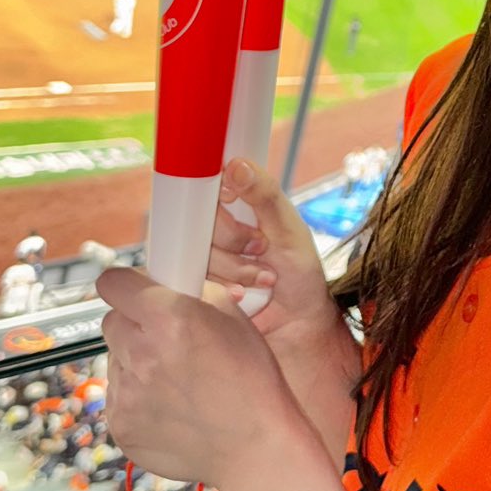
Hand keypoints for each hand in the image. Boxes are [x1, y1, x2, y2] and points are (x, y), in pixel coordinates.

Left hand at [95, 266, 305, 490]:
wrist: (256, 447)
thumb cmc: (253, 382)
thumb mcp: (235, 318)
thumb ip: (194, 293)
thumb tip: (168, 284)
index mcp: (169, 319)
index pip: (113, 283)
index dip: (126, 285)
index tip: (135, 292)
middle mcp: (140, 353)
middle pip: (112, 322)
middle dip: (135, 324)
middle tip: (167, 338)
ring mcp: (126, 394)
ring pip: (117, 361)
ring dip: (138, 363)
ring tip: (179, 381)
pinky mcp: (121, 426)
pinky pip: (120, 398)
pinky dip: (139, 398)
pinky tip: (174, 407)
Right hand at [209, 159, 362, 427]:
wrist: (297, 325)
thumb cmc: (298, 275)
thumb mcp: (288, 230)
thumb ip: (264, 196)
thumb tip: (236, 166)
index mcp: (234, 207)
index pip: (206, 186)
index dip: (215, 193)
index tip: (232, 199)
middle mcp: (212, 230)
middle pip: (197, 219)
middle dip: (232, 238)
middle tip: (260, 248)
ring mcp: (201, 258)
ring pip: (195, 251)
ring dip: (232, 267)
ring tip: (261, 278)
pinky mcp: (195, 286)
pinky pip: (191, 280)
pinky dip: (221, 287)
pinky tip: (241, 295)